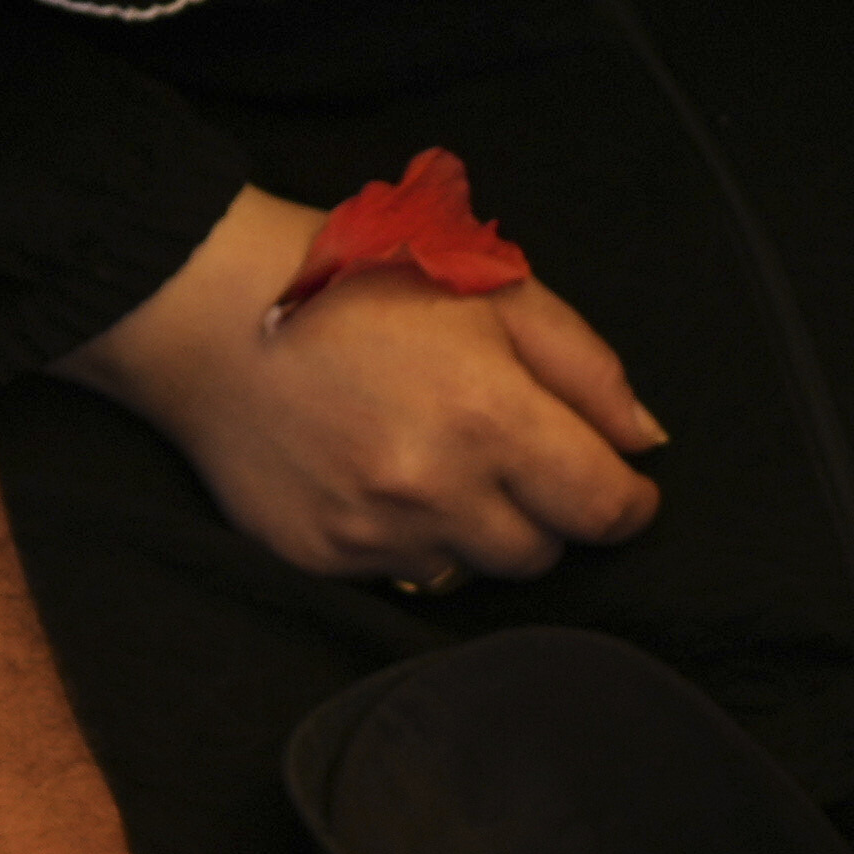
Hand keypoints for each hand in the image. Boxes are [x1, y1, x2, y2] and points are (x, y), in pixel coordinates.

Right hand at [62, 183, 672, 584]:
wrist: (210, 310)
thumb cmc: (359, 279)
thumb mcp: (492, 289)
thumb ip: (584, 367)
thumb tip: (643, 443)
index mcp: (492, 415)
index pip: (602, 508)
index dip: (628, 503)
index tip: (624, 489)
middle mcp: (436, 488)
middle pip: (541, 554)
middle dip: (546, 512)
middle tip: (511, 455)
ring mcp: (373, 532)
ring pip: (472, 572)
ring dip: (476, 529)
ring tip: (436, 460)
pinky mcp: (321, 557)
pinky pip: (399, 574)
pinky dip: (406, 537)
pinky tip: (375, 473)